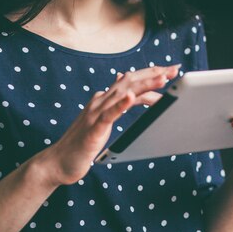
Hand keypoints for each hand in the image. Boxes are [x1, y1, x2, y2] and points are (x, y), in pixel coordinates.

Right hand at [36, 64, 177, 186]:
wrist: (57, 162)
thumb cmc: (81, 142)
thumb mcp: (101, 118)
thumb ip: (112, 100)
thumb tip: (122, 78)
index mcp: (104, 99)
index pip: (131, 81)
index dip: (151, 74)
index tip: (171, 70)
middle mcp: (100, 101)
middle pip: (130, 81)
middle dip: (153, 74)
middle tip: (174, 70)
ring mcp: (95, 113)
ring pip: (123, 93)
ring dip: (144, 85)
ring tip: (162, 78)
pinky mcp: (92, 129)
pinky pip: (108, 114)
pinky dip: (121, 104)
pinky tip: (132, 98)